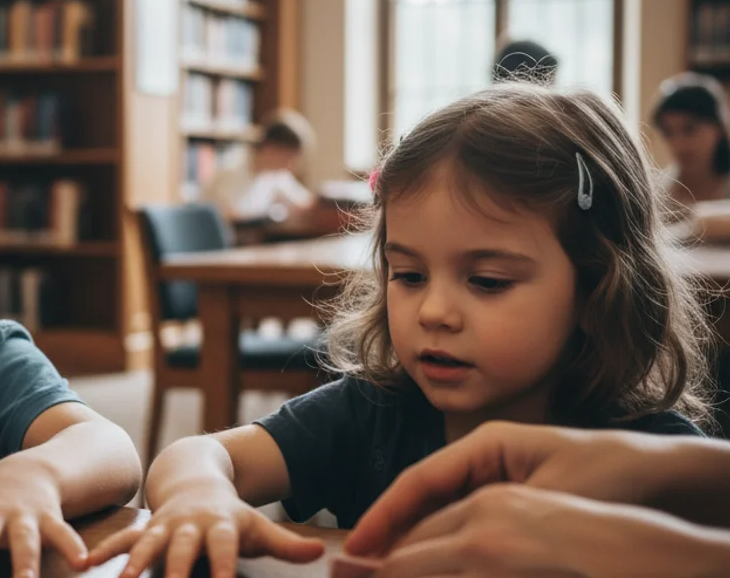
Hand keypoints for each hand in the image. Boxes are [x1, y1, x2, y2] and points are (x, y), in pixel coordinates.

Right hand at [85, 481, 323, 577]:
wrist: (195, 478)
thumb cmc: (232, 515)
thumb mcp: (259, 526)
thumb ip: (287, 542)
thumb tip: (320, 551)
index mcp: (221, 525)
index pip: (225, 547)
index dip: (224, 565)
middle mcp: (190, 524)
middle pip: (183, 547)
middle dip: (175, 568)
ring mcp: (164, 525)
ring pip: (147, 543)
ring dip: (134, 562)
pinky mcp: (144, 528)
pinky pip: (121, 540)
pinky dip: (104, 551)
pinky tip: (84, 565)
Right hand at [346, 421, 667, 556]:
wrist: (652, 472)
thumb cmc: (604, 476)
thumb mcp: (548, 499)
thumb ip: (491, 518)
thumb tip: (443, 548)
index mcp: (484, 444)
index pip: (419, 480)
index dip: (384, 514)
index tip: (357, 545)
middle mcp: (480, 457)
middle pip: (420, 497)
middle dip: (388, 531)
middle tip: (357, 566)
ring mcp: (490, 476)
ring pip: (436, 511)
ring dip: (410, 540)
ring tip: (380, 570)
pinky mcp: (502, 499)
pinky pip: (459, 521)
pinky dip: (439, 543)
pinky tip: (424, 566)